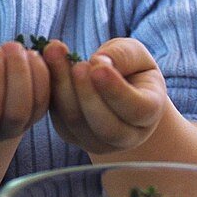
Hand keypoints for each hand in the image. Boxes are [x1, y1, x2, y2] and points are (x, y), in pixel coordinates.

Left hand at [44, 37, 167, 154]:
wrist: (116, 88)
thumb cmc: (130, 69)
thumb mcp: (135, 55)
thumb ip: (123, 55)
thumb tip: (99, 61)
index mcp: (149, 114)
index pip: (137, 110)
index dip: (117, 91)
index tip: (99, 66)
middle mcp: (127, 136)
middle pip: (106, 126)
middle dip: (87, 94)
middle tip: (78, 65)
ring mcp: (98, 142)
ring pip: (78, 124)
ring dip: (64, 89)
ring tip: (56, 54)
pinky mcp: (72, 137)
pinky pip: (59, 120)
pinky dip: (52, 92)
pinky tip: (47, 64)